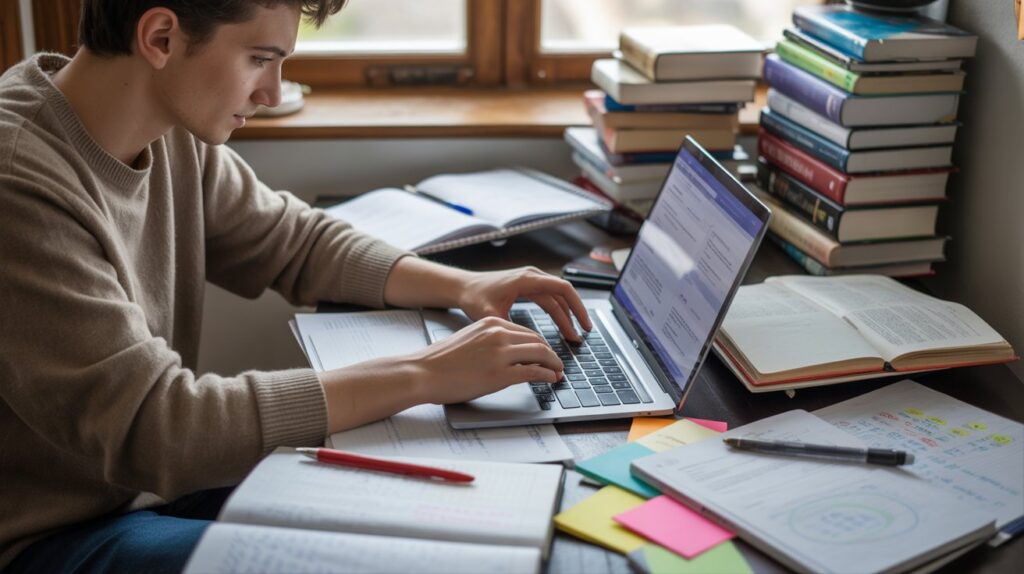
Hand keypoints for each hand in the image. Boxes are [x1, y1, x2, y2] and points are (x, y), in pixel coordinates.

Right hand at [407, 316, 563, 404]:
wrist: (422, 372)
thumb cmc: (441, 361)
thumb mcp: (469, 340)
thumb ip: (490, 342)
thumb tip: (510, 353)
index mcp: (490, 323)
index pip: (526, 331)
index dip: (540, 344)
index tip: (546, 353)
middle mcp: (498, 334)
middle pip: (537, 340)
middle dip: (551, 354)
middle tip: (557, 364)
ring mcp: (500, 354)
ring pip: (540, 354)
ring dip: (554, 364)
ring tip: (558, 373)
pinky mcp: (500, 374)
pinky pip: (534, 372)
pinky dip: (547, 375)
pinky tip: (551, 379)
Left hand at [456, 267, 592, 342]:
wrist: (461, 288)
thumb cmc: (473, 297)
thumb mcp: (491, 315)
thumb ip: (511, 329)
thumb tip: (528, 346)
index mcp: (527, 279)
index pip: (562, 289)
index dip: (577, 307)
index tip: (584, 324)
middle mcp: (532, 276)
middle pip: (564, 294)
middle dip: (575, 315)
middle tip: (583, 334)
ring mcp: (530, 281)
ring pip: (556, 298)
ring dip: (565, 316)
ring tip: (572, 336)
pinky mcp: (526, 287)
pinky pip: (548, 300)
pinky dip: (556, 313)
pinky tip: (560, 327)